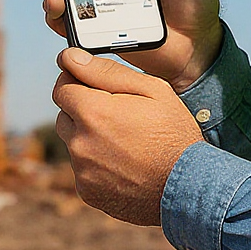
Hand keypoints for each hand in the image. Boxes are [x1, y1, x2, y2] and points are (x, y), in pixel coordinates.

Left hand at [53, 48, 202, 225]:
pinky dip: (97, 162)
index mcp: (93, 113)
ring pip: (74, 143)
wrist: (189, 187)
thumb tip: (70, 57)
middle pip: (65, 115)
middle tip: (117, 113)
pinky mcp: (87, 192)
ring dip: (90, 136)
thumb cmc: (174, 133)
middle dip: (84, 109)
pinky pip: (83, 168)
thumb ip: (106, 71)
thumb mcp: (152, 90)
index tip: (91, 84)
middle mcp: (80, 143)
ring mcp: (82, 171)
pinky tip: (124, 163)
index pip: (62, 87)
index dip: (76, 81)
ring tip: (125, 141)